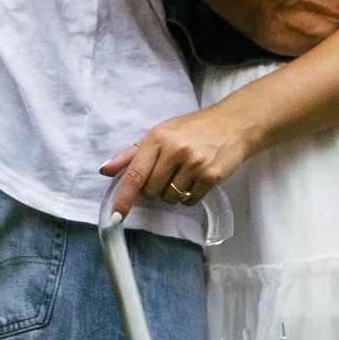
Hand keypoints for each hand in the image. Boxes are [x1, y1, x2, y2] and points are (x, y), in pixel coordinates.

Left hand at [103, 104, 259, 214]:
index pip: (135, 174)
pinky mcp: (211, 176)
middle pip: (151, 191)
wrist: (233, 124)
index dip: (124, 197)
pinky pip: (190, 201)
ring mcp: (194, 164)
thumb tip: (104, 170)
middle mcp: (175, 150)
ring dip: (173, 193)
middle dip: (155, 189)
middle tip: (167, 173)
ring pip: (170, 198)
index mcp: (157, 138)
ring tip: (184, 174)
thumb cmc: (193, 129)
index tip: (116, 215)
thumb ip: (131, 154)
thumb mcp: (160, 133)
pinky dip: (189, 196)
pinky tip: (196, 180)